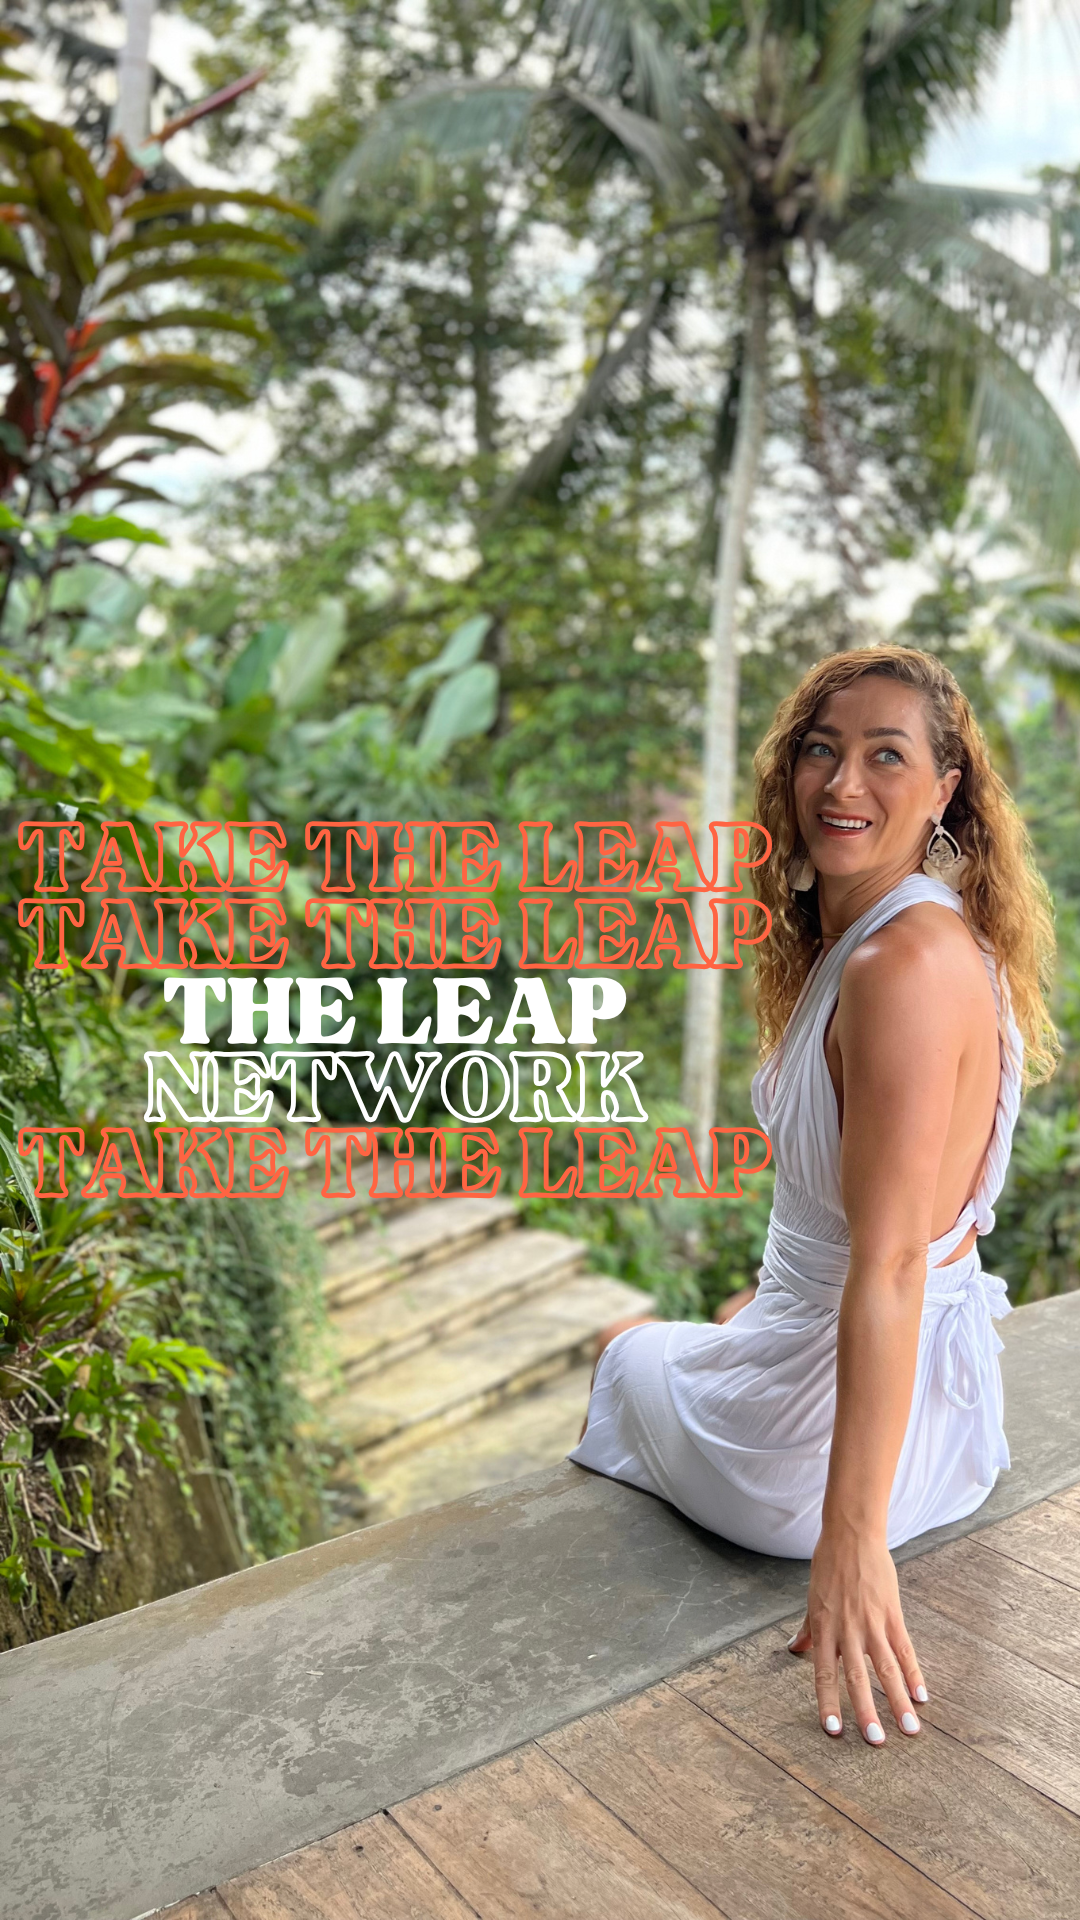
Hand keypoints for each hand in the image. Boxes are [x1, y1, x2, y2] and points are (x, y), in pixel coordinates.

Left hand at [787, 1518, 927, 1743]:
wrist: (851, 1535)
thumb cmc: (828, 1566)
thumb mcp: (812, 1599)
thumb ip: (807, 1630)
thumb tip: (794, 1649)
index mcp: (824, 1629)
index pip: (824, 1674)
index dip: (828, 1703)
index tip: (833, 1732)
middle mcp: (847, 1631)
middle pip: (856, 1678)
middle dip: (866, 1711)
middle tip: (875, 1742)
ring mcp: (872, 1623)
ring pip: (886, 1669)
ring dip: (898, 1701)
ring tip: (909, 1729)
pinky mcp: (892, 1614)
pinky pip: (905, 1649)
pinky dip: (915, 1673)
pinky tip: (922, 1696)